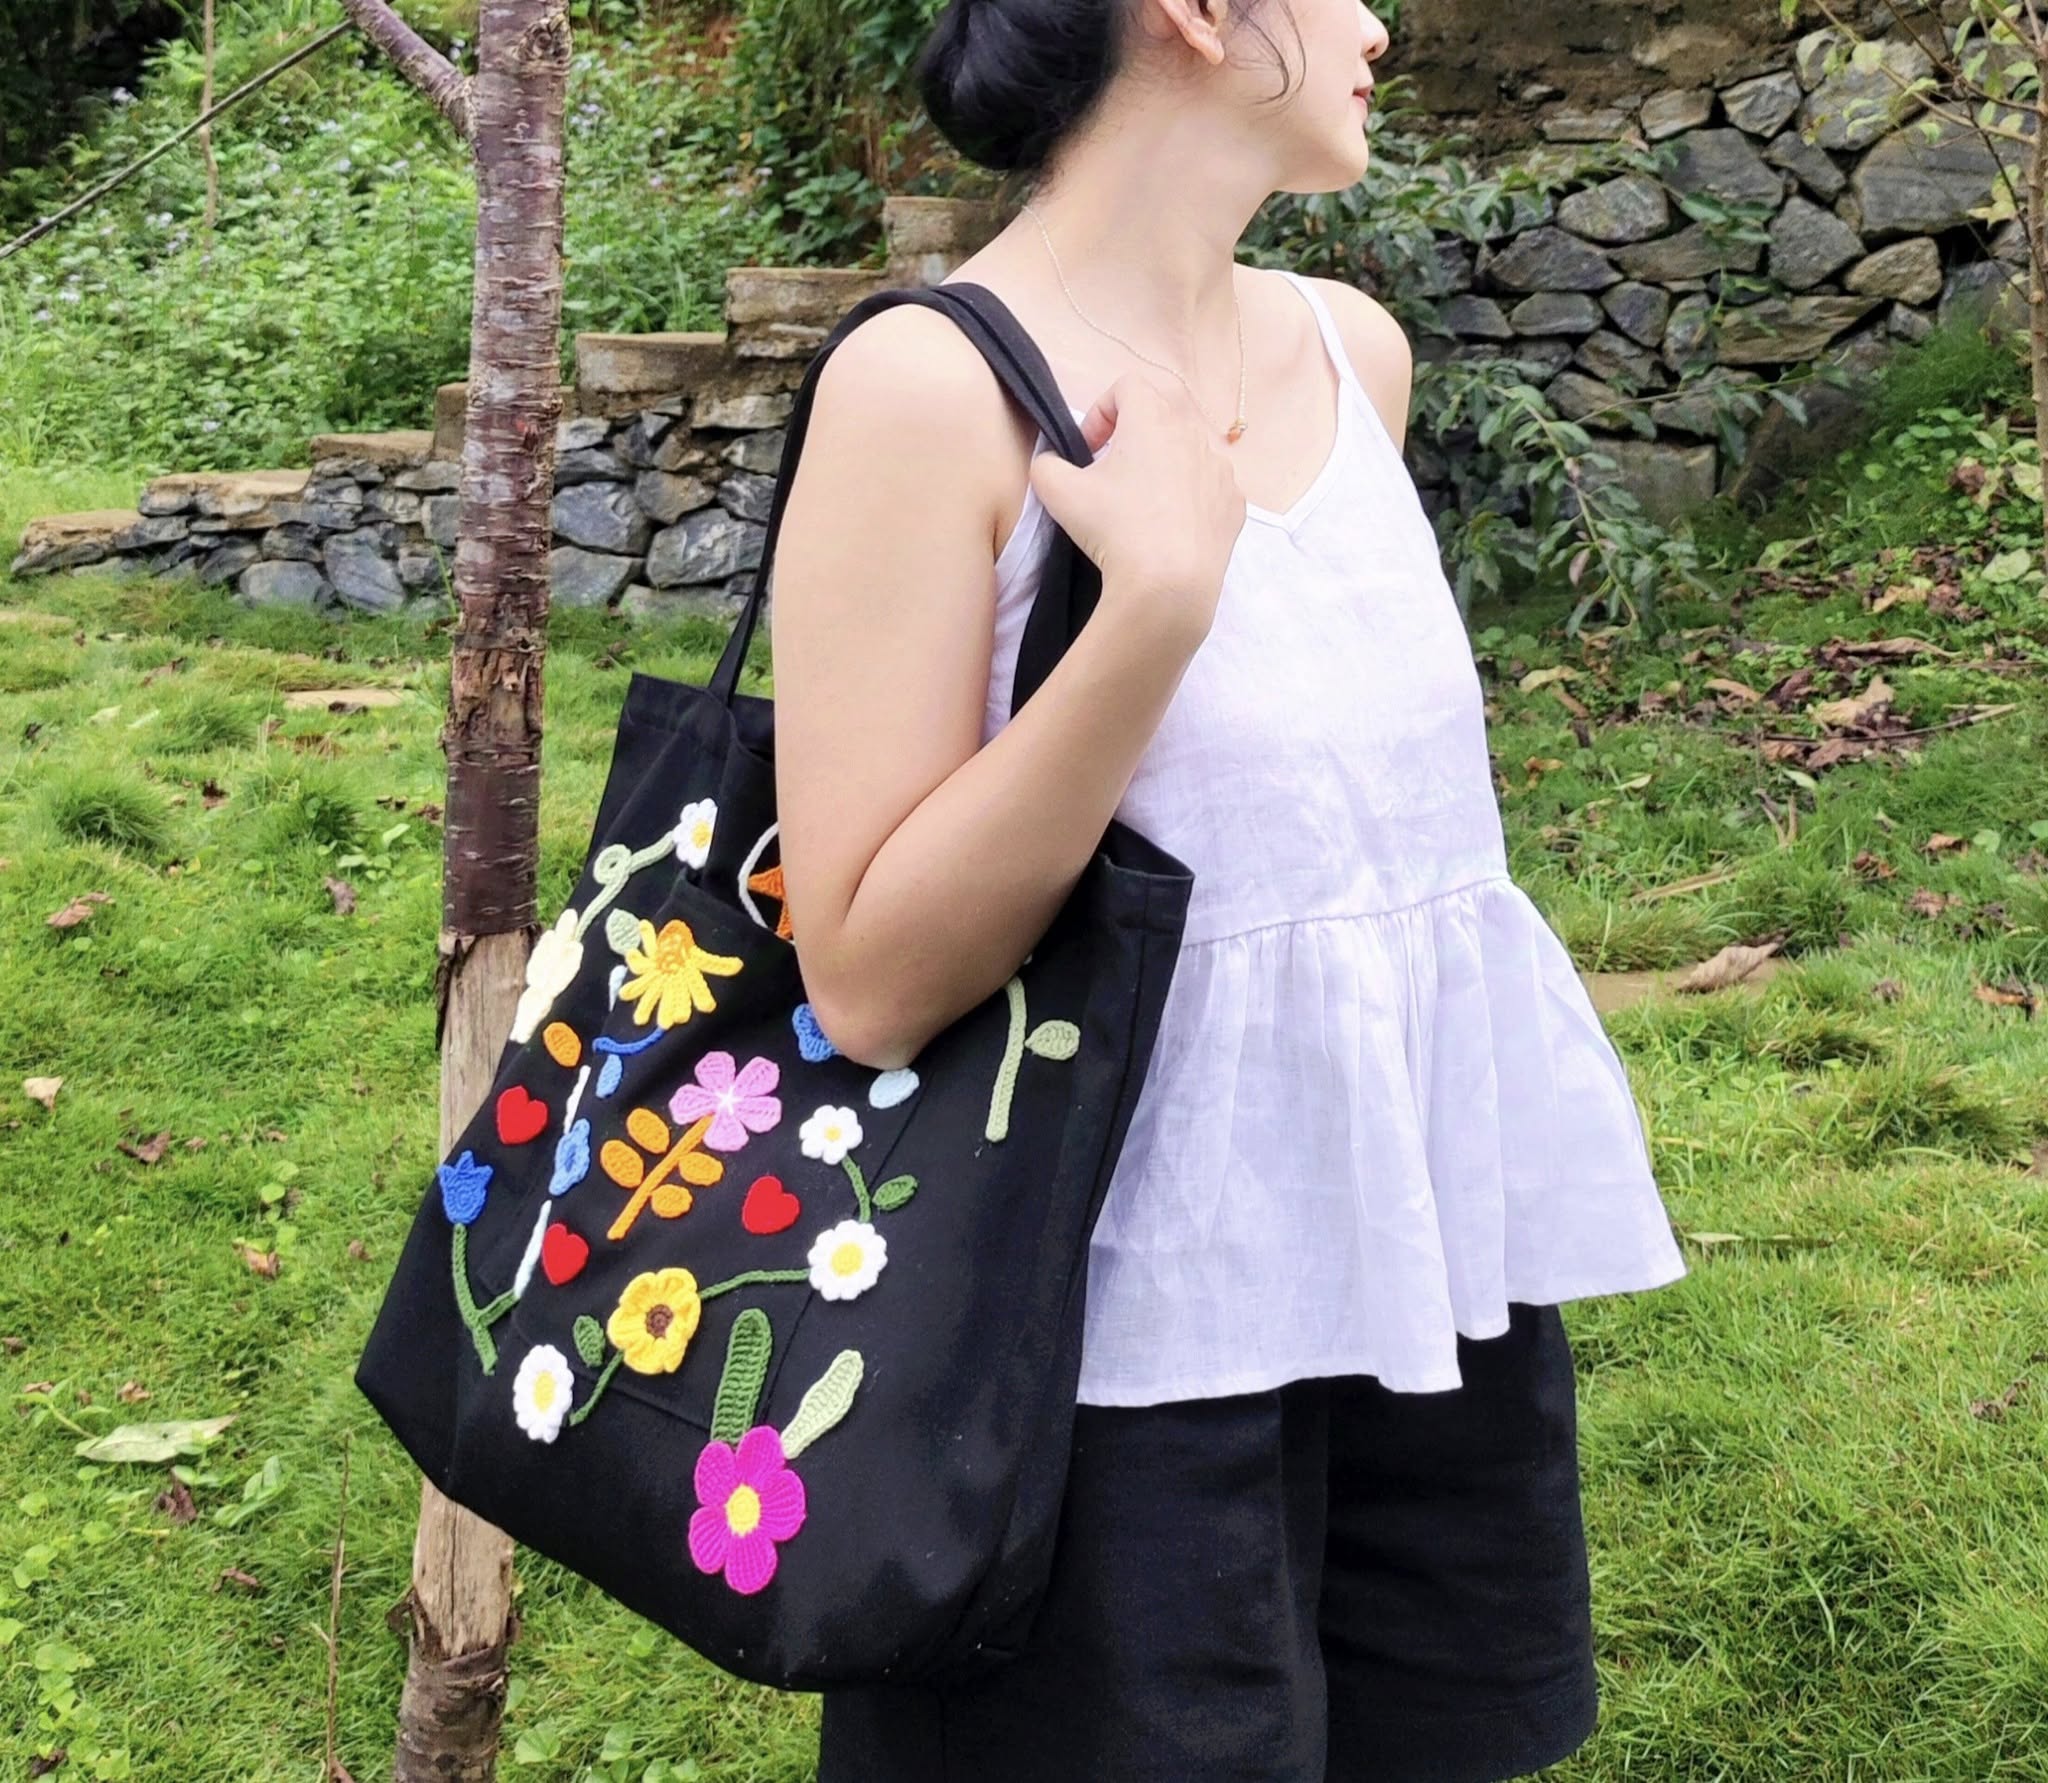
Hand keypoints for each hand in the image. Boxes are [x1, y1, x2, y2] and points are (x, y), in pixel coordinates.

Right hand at [1026, 370, 1245, 649]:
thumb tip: (1050, 463)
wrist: (1169, 585)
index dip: (1101, 410)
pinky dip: (1190, 496)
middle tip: (1114, 470)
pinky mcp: (1234, 504)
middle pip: (1162, 414)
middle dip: (1134, 434)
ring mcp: (1220, 469)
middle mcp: (1193, 434)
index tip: (1088, 449)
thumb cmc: (1113, 528)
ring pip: (1189, 450)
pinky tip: (1172, 527)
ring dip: (1164, 464)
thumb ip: (1047, 465)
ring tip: (1143, 503)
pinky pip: (1209, 486)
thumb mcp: (1058, 493)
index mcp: (1153, 418)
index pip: (1127, 386)